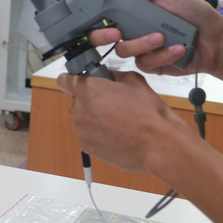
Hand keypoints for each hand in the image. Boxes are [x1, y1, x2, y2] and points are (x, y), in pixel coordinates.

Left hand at [56, 70, 194, 172]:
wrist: (158, 144)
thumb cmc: (147, 111)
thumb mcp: (134, 81)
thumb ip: (114, 75)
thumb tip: (107, 76)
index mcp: (87, 89)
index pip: (64, 80)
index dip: (71, 81)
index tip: (79, 83)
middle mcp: (79, 109)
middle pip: (77, 102)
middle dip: (90, 102)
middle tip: (112, 105)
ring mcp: (82, 130)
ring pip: (83, 120)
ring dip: (95, 120)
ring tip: (118, 123)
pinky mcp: (87, 147)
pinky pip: (88, 137)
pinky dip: (98, 136)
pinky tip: (117, 136)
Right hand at [61, 0, 222, 77]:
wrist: (216, 42)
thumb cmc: (194, 15)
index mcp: (131, 9)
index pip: (99, 6)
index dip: (81, 2)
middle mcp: (131, 27)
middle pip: (99, 33)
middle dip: (102, 35)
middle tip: (116, 32)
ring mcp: (139, 47)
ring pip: (122, 50)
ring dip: (144, 44)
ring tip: (164, 38)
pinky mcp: (150, 64)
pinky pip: (144, 62)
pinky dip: (162, 54)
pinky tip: (177, 49)